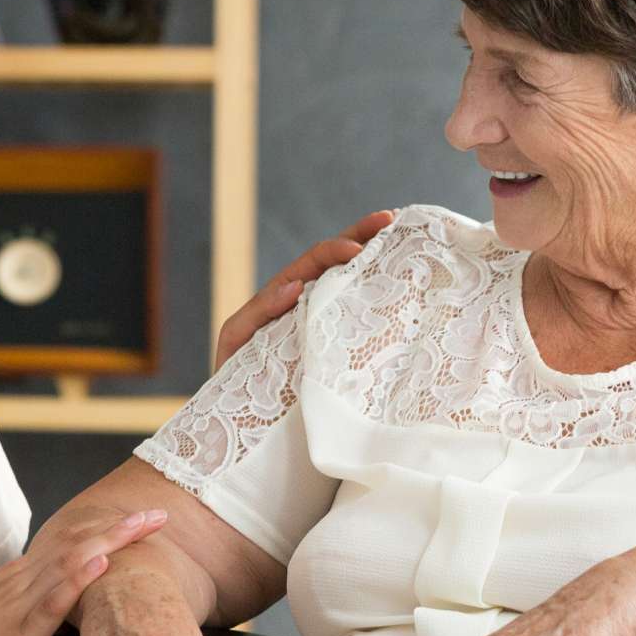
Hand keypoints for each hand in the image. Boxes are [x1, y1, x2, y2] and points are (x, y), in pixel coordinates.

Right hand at [0, 508, 167, 635]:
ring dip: (110, 540)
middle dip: (120, 527)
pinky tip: (101, 564)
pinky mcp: (15, 631)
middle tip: (158, 513)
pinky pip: (50, 600)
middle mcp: (20, 582)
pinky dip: (78, 579)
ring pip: (69, 561)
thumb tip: (52, 612)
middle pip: (77, 543)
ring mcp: (18, 603)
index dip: (105, 532)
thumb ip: (24, 613)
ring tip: (143, 525)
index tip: (138, 522)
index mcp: (17, 581)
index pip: (69, 546)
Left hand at [212, 210, 396, 368]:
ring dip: (375, 259)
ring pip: (351, 284)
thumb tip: (295, 285)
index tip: (359, 249)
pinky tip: (401, 289)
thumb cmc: (233, 374)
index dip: (336, 249)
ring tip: (402, 237)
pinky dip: (378, 299)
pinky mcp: (335, 348)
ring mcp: (323, 322)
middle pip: (338, 262)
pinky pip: (357, 319)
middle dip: (363, 236)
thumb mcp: (236, 336)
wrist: (241, 415)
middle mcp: (307, 302)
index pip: (314, 262)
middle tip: (391, 220)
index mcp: (284, 295)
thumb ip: (259, 310)